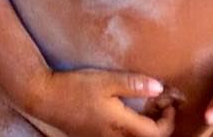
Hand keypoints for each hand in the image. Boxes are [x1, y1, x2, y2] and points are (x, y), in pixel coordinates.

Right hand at [22, 69, 177, 136]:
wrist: (44, 97)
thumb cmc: (75, 87)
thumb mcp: (105, 80)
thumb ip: (133, 84)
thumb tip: (159, 88)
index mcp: (121, 126)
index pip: (156, 133)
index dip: (168, 120)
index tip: (168, 104)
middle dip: (159, 127)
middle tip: (160, 107)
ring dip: (144, 130)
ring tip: (145, 110)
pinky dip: (130, 131)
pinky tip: (125, 115)